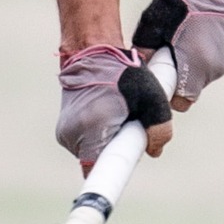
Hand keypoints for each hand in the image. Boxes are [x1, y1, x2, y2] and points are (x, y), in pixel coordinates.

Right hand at [55, 45, 173, 168]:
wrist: (92, 53)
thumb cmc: (122, 73)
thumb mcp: (151, 97)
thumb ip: (159, 127)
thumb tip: (155, 150)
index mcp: (90, 129)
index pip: (98, 170)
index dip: (114, 171)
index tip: (123, 163)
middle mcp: (72, 135)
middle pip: (99, 161)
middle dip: (116, 150)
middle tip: (128, 124)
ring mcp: (65, 133)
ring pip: (92, 152)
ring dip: (107, 141)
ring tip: (115, 114)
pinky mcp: (63, 129)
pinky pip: (84, 143)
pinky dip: (97, 135)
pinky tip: (104, 114)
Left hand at [132, 0, 223, 106]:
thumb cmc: (185, 0)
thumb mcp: (155, 23)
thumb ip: (144, 50)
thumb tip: (137, 66)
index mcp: (196, 65)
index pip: (181, 102)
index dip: (168, 94)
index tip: (161, 80)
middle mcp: (213, 68)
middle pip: (190, 89)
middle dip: (178, 79)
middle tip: (168, 57)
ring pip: (201, 77)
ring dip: (189, 67)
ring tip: (181, 43)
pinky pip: (210, 65)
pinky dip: (200, 57)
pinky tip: (193, 38)